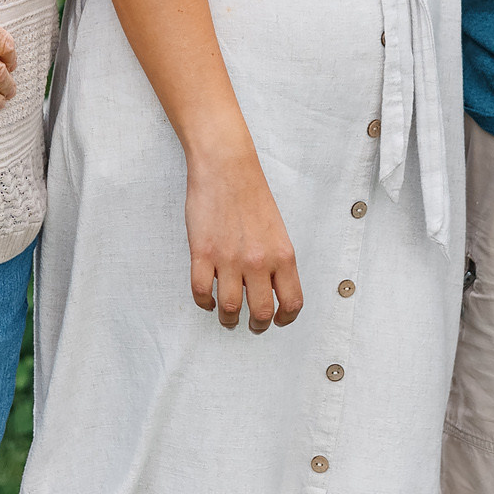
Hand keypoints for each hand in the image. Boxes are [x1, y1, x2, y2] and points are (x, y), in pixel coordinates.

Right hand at [185, 143, 302, 330]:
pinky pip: (201, 292)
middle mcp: (258, 261)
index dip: (285, 318)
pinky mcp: (202, 253)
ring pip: (230, 308)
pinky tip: (208, 300)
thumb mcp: (278, 231)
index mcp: (283, 255)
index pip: (291, 302)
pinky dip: (204, 303)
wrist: (227, 167)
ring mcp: (229, 259)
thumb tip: (270, 290)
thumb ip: (276, 262)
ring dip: (229, 319)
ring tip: (228, 316)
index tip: (278, 321)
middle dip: (257, 325)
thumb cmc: (252, 195)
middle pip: (261, 313)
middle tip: (251, 324)